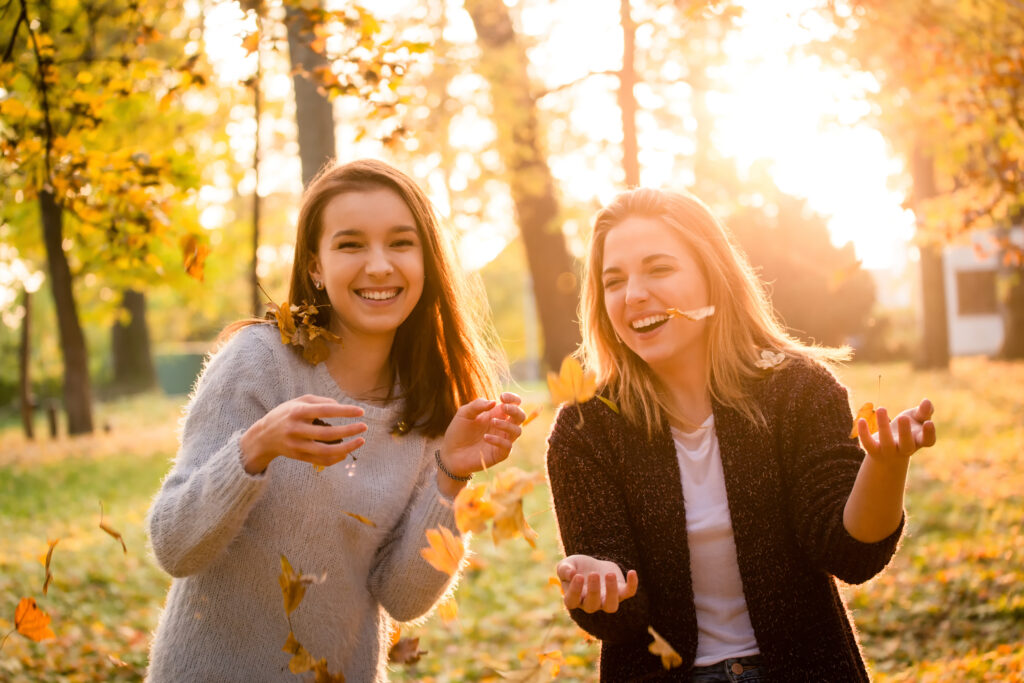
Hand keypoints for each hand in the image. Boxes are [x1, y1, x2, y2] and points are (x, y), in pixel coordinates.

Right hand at [240, 394, 366, 473]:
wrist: (263, 437)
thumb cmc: (285, 414)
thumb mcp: (298, 401)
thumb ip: (320, 401)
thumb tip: (340, 406)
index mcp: (297, 412)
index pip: (325, 410)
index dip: (345, 411)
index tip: (361, 411)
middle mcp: (296, 429)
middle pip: (328, 433)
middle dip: (349, 430)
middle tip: (364, 427)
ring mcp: (297, 445)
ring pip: (326, 451)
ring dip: (347, 447)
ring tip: (361, 441)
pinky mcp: (298, 457)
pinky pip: (321, 460)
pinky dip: (336, 458)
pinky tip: (347, 452)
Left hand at [439, 392, 526, 477]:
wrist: (450, 453)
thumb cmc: (458, 431)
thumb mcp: (464, 413)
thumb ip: (477, 405)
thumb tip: (494, 402)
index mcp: (497, 414)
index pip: (514, 404)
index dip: (513, 398)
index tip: (502, 396)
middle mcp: (502, 426)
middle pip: (521, 416)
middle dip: (515, 410)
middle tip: (503, 408)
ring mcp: (502, 440)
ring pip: (518, 431)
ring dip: (507, 425)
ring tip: (492, 422)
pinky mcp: (499, 454)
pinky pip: (508, 446)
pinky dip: (499, 440)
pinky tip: (486, 437)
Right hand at [556, 554, 637, 613]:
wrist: (593, 565)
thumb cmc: (576, 567)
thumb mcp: (567, 564)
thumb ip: (564, 569)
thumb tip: (571, 574)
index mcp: (574, 598)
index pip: (572, 601)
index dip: (575, 591)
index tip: (578, 576)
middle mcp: (591, 604)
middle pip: (592, 605)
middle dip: (593, 590)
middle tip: (593, 574)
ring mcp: (607, 600)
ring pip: (611, 606)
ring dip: (611, 592)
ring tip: (610, 574)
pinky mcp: (621, 592)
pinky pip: (629, 593)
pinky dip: (632, 584)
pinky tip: (632, 572)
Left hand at [857, 398, 935, 463]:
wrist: (890, 451)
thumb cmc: (909, 429)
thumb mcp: (917, 419)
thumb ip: (924, 411)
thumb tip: (926, 401)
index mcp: (919, 440)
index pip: (928, 441)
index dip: (930, 433)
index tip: (928, 422)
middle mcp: (906, 448)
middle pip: (907, 444)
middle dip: (905, 432)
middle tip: (903, 417)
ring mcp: (890, 451)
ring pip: (887, 442)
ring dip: (884, 426)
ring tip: (881, 408)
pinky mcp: (874, 450)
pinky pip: (868, 444)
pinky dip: (864, 433)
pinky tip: (861, 420)